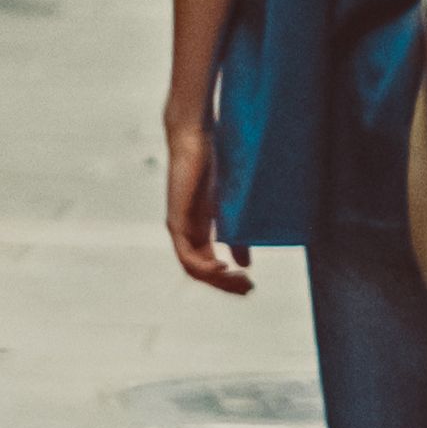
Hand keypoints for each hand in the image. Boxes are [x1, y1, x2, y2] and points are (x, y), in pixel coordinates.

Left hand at [163, 109, 251, 296]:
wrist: (194, 138)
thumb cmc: (213, 164)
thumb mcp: (230, 206)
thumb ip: (236, 234)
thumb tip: (245, 263)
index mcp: (198, 229)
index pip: (208, 265)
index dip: (227, 280)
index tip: (250, 284)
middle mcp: (186, 233)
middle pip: (202, 272)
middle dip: (226, 285)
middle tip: (248, 289)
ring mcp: (179, 228)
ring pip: (194, 268)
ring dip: (217, 279)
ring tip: (239, 281)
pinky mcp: (176, 221)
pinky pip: (187, 256)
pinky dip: (204, 267)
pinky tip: (222, 267)